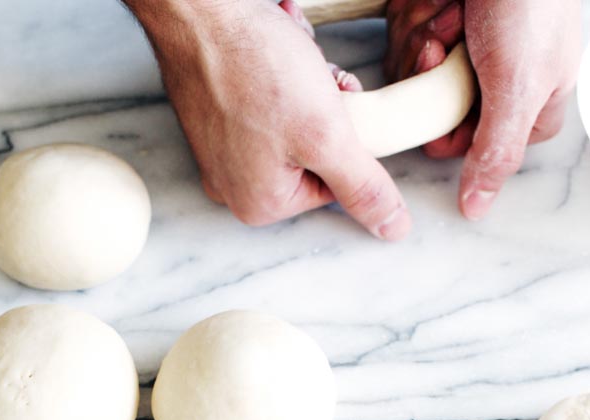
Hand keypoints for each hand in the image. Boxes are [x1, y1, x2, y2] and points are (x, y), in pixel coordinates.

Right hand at [129, 0, 409, 238]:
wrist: (198, 11)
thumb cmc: (251, 66)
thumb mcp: (327, 135)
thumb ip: (363, 186)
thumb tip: (391, 227)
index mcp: (261, 204)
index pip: (333, 185)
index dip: (348, 140)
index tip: (339, 105)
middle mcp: (234, 185)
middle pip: (312, 157)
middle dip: (325, 111)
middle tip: (314, 78)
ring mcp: (219, 151)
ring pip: (292, 125)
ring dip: (305, 85)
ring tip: (289, 58)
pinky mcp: (212, 116)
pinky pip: (263, 105)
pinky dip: (277, 74)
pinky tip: (273, 52)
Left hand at [385, 0, 580, 219]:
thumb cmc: (529, 3)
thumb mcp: (518, 88)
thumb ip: (495, 154)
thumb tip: (477, 209)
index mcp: (532, 99)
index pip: (484, 146)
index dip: (458, 134)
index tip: (450, 117)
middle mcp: (495, 77)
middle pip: (442, 112)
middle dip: (439, 79)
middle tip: (451, 50)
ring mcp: (463, 46)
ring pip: (420, 76)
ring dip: (428, 42)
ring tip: (455, 15)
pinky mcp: (435, 18)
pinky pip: (406, 39)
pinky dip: (419, 18)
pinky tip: (443, 3)